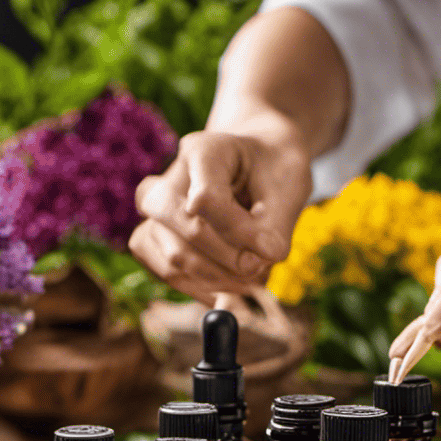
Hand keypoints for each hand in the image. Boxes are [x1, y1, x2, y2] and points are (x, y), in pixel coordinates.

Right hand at [129, 126, 311, 304]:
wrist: (258, 169)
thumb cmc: (274, 176)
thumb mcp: (288, 191)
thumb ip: (274, 227)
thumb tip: (253, 265)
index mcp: (203, 151)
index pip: (207, 200)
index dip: (242, 233)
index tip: (273, 249)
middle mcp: (170, 178)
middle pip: (188, 230)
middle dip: (231, 260)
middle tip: (261, 268)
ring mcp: (155, 210)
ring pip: (175, 257)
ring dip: (219, 279)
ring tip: (251, 278)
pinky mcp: (152, 237)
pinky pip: (166, 272)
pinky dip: (201, 288)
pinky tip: (229, 286)